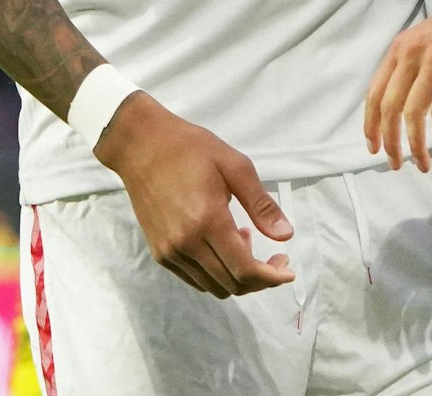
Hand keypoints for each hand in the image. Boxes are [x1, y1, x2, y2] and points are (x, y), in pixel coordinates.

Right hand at [94, 92, 294, 298]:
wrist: (141, 145)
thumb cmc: (191, 149)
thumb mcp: (234, 166)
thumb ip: (261, 205)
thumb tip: (286, 235)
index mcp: (207, 221)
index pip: (245, 269)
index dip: (272, 277)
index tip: (289, 270)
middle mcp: (186, 244)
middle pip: (231, 284)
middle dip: (261, 279)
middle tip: (275, 257)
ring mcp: (170, 251)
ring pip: (213, 286)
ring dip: (237, 275)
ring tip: (244, 239)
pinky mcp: (159, 253)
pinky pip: (194, 279)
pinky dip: (216, 273)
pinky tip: (223, 245)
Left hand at [364, 0, 431, 171]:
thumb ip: (417, 67)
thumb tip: (407, 105)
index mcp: (402, 47)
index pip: (374, 93)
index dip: (371, 125)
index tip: (374, 148)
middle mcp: (412, 51)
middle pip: (389, 107)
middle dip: (390, 142)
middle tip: (396, 165)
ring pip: (413, 112)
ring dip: (414, 145)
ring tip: (422, 166)